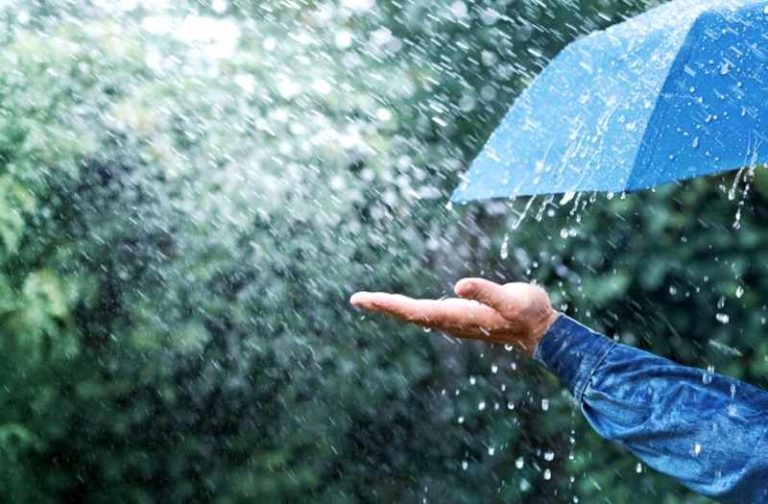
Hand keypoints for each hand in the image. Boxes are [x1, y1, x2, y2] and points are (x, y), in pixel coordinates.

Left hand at [350, 278, 558, 355]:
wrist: (541, 331)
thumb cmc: (528, 312)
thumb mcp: (511, 299)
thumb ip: (486, 292)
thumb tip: (460, 285)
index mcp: (456, 316)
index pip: (413, 310)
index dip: (387, 304)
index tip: (363, 300)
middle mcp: (451, 321)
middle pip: (409, 314)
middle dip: (382, 306)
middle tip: (356, 300)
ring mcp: (455, 321)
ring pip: (417, 315)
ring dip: (394, 308)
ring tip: (371, 301)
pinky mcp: (462, 317)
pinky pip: (427, 313)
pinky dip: (410, 308)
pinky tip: (404, 307)